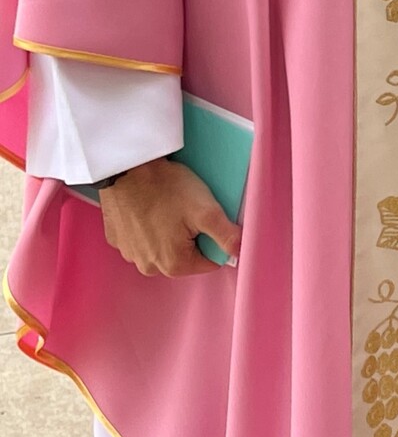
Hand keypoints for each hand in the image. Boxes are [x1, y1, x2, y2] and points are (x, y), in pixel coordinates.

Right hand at [100, 157, 240, 276]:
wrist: (128, 169)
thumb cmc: (167, 188)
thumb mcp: (206, 211)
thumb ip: (227, 236)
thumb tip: (241, 252)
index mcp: (174, 264)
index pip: (209, 262)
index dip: (214, 240)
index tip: (206, 220)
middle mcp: (149, 267)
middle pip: (185, 257)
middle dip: (192, 238)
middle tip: (188, 211)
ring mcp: (130, 254)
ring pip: (163, 249)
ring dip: (169, 233)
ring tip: (169, 207)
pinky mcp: (117, 240)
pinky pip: (142, 240)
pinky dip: (149, 228)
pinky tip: (150, 209)